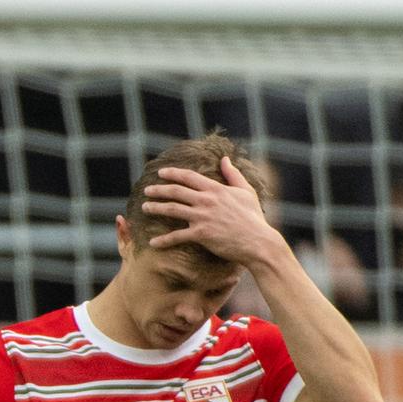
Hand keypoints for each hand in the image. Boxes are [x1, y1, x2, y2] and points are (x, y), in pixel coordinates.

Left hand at [141, 157, 288, 266]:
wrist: (258, 241)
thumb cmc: (253, 218)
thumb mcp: (246, 192)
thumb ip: (233, 175)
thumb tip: (225, 159)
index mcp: (216, 189)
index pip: (189, 177)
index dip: (173, 173)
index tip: (161, 172)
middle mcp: (207, 200)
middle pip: (176, 191)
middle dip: (159, 189)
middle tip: (146, 190)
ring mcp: (202, 217)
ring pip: (172, 209)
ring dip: (156, 208)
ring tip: (144, 207)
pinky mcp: (201, 234)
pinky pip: (177, 236)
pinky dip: (163, 240)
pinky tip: (152, 243)